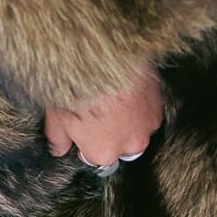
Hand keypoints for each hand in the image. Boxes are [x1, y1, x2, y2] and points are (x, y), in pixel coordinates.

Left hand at [45, 67, 163, 169]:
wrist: (103, 58)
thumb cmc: (78, 87)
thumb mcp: (57, 116)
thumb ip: (59, 139)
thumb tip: (59, 148)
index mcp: (103, 152)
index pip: (96, 158)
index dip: (88, 144)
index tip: (85, 131)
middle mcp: (131, 144)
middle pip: (122, 146)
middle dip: (113, 135)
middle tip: (100, 113)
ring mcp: (147, 123)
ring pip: (139, 129)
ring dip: (130, 119)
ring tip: (114, 99)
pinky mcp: (158, 103)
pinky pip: (150, 109)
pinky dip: (141, 103)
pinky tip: (127, 89)